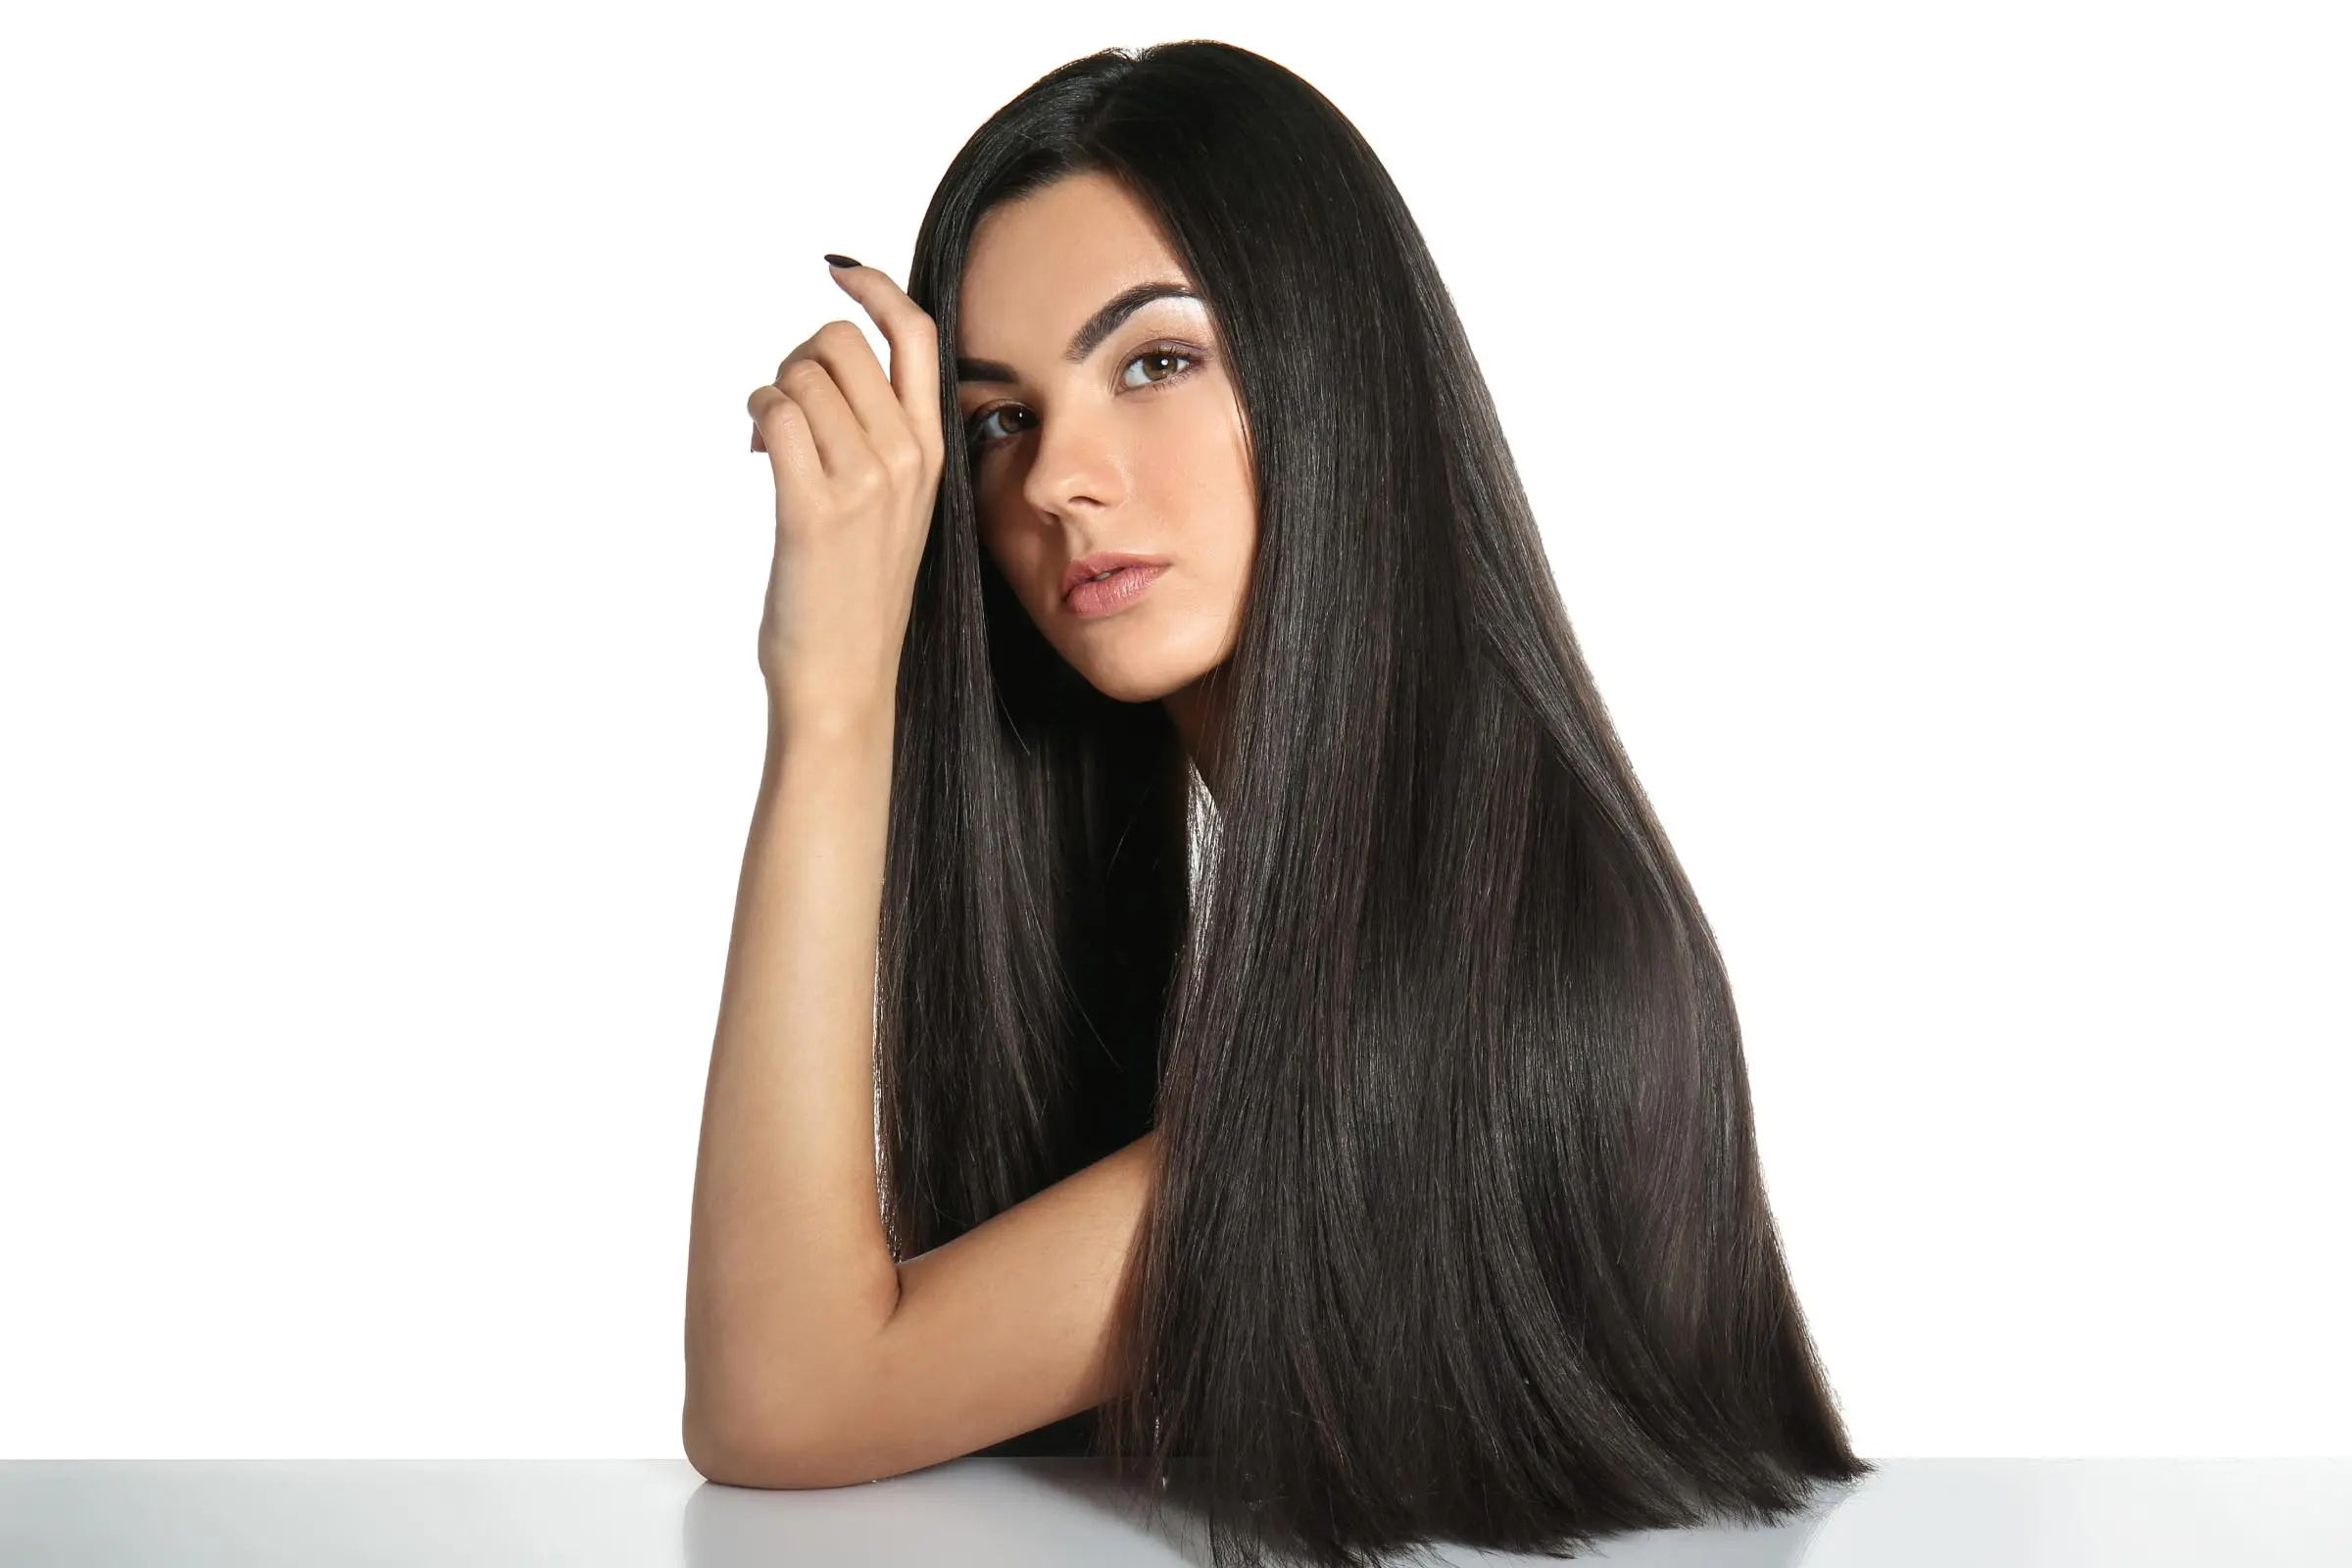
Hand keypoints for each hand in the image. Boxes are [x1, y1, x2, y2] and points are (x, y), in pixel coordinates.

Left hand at [747, 259, 944, 728]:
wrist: (847, 680)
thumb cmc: (858, 597)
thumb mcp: (895, 508)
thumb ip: (879, 440)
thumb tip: (823, 373)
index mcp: (933, 453)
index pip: (916, 337)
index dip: (876, 290)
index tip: (840, 272)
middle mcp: (907, 459)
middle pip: (839, 345)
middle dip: (795, 361)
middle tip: (782, 408)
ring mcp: (865, 482)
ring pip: (800, 377)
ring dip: (770, 397)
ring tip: (770, 445)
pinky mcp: (815, 508)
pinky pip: (775, 415)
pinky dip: (756, 421)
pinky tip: (758, 455)